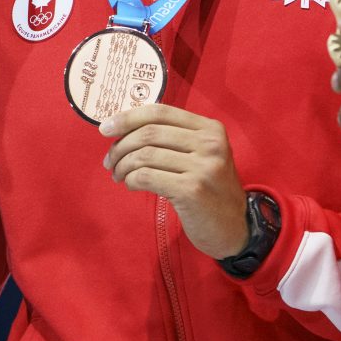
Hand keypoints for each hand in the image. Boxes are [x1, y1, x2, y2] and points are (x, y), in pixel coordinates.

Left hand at [100, 105, 248, 258]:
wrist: (235, 229)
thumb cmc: (210, 190)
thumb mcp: (202, 156)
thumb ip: (174, 138)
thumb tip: (124, 128)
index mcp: (210, 128)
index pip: (160, 112)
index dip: (128, 117)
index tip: (105, 128)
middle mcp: (210, 143)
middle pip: (149, 133)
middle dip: (120, 146)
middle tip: (109, 161)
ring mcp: (203, 167)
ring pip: (145, 155)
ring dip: (122, 165)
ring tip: (118, 175)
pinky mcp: (192, 190)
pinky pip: (147, 177)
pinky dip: (131, 179)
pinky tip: (130, 184)